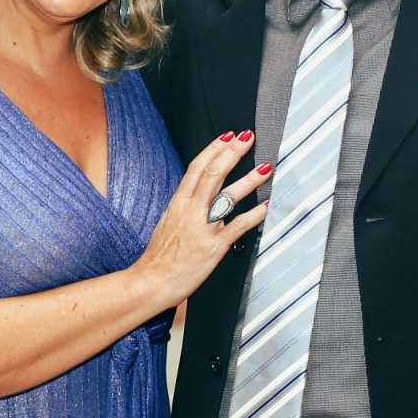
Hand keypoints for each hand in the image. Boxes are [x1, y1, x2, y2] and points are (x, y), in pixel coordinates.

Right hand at [132, 132, 274, 308]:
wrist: (151, 281)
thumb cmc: (160, 256)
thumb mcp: (168, 222)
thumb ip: (185, 206)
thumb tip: (199, 194)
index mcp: (178, 203)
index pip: (197, 168)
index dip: (214, 148)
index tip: (228, 136)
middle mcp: (190, 211)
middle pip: (213, 174)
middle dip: (232, 153)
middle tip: (248, 137)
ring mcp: (203, 228)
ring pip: (227, 196)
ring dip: (249, 180)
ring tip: (265, 168)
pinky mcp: (214, 246)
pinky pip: (237, 227)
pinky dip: (254, 215)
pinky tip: (266, 206)